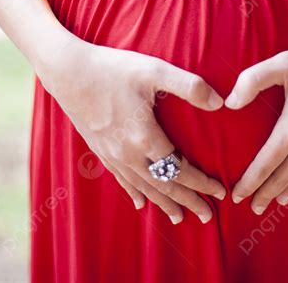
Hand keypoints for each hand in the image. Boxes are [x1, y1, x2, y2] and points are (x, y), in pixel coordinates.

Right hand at [36, 33, 225, 223]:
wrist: (68, 71)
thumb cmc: (113, 69)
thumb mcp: (154, 71)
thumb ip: (189, 86)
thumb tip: (219, 103)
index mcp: (145, 137)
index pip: (180, 169)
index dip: (201, 183)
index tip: (220, 192)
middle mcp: (128, 154)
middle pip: (164, 185)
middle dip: (188, 201)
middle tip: (206, 217)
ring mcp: (112, 154)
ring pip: (143, 187)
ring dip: (163, 203)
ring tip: (179, 218)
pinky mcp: (99, 150)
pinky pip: (121, 179)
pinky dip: (134, 193)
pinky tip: (139, 203)